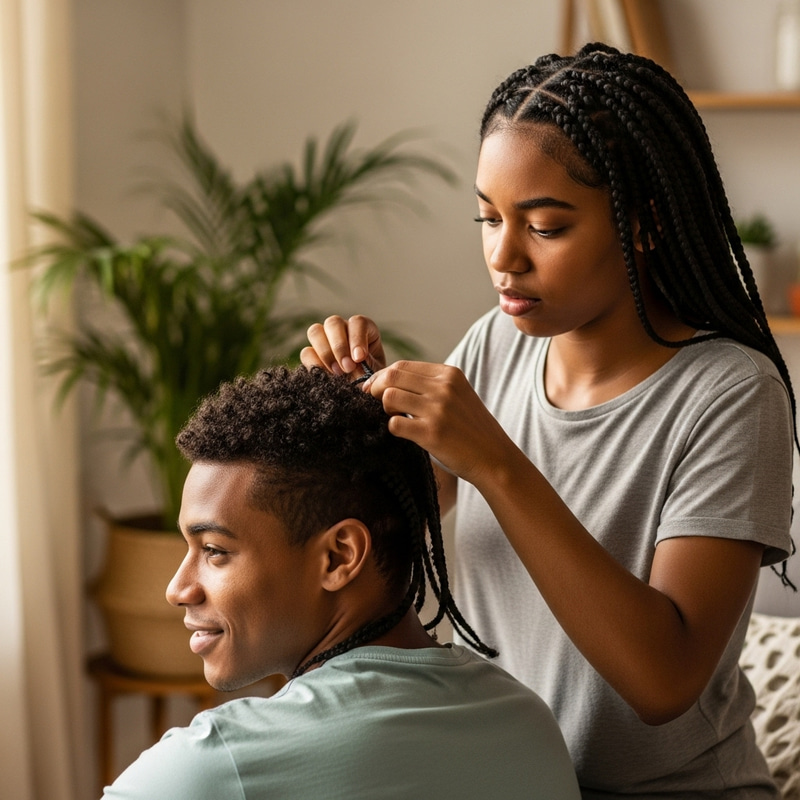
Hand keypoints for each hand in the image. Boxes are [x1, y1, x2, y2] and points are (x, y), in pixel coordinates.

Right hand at [301, 315, 385, 375]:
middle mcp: (342, 329)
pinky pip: (306, 352)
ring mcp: (325, 339)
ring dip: (325, 353)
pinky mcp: (312, 354)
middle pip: (333, 323)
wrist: (362, 394)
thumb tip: (351, 365)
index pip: (357, 322)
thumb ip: (365, 366)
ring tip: (337, 373)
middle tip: (348, 367)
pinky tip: (327, 376)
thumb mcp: (374, 372)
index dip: (357, 338)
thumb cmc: (372, 379)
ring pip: (315, 332)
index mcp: (363, 329)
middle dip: (339, 346)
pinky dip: (314, 364)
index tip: (359, 358)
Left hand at [365, 360, 518, 485]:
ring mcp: (438, 409)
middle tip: (372, 402)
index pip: (402, 365)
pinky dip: (394, 429)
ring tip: (396, 419)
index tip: (374, 388)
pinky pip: (394, 424)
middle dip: (375, 389)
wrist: (495, 458)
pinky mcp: (431, 433)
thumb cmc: (471, 429)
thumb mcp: (458, 396)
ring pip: (389, 397)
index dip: (382, 376)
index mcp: (449, 374)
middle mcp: (444, 387)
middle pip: (391, 376)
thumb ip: (431, 385)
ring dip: (385, 409)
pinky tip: (405, 434)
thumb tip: (389, 380)